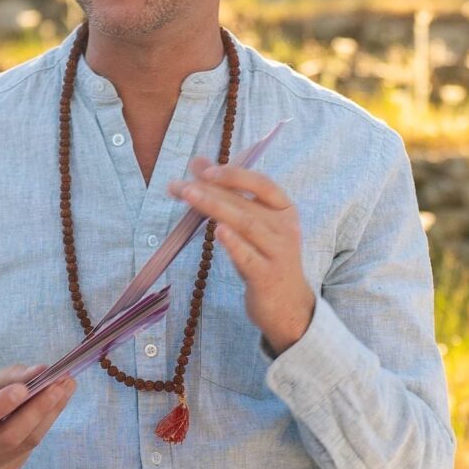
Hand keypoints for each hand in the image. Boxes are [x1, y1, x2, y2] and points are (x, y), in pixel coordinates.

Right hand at [0, 364, 75, 468]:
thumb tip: (41, 371)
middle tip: (62, 384)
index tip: (26, 387)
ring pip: (24, 444)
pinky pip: (26, 451)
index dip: (1, 404)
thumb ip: (6, 378)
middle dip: (39, 409)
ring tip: (66, 390)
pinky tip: (50, 409)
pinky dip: (40, 428)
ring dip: (49, 416)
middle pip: (9, 436)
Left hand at [167, 159, 315, 350]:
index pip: (263, 184)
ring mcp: (278, 253)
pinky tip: (218, 231)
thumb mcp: (253, 224)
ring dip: (215, 208)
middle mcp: (285, 228)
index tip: (205, 169)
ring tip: (189, 196)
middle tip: (181, 185)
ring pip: (246, 225)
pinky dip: (233, 243)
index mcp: (284, 210)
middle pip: (246, 204)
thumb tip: (198, 163)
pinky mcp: (266, 277)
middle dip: (211, 191)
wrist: (288, 305)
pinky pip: (249, 257)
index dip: (234, 174)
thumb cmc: (266, 258)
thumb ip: (229, 193)